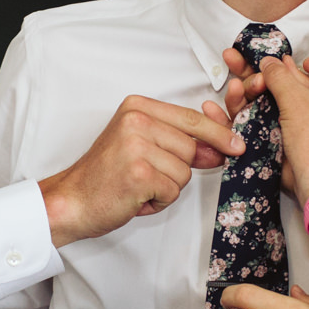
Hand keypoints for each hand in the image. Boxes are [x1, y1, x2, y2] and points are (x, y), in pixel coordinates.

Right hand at [40, 96, 243, 246]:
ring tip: (137, 186)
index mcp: (138, 106)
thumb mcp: (141, 145)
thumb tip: (223, 148)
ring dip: (166, 187)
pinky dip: (157, 201)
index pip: (191, 118)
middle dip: (178, 169)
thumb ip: (180, 142)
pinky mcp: (139, 173)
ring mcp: (136, 145)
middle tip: (145, 175)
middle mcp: (137, 120)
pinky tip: (134, 196)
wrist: (71, 200)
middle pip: (192, 147)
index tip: (236, 144)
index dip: (218, 134)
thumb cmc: (106, 175)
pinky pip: (172, 191)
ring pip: (184, 172)